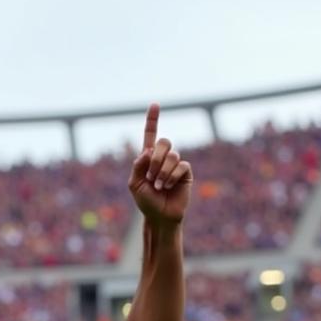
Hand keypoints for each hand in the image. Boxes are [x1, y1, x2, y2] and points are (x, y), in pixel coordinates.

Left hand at [128, 104, 192, 225]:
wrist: (159, 216)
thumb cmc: (146, 201)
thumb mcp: (134, 184)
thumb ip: (137, 166)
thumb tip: (147, 151)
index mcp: (148, 158)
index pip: (151, 136)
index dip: (152, 120)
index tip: (154, 104)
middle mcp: (163, 158)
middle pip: (164, 142)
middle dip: (156, 159)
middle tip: (150, 177)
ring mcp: (175, 164)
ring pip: (173, 155)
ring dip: (162, 172)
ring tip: (158, 186)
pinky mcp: (185, 172)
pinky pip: (181, 166)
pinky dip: (171, 177)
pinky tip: (167, 187)